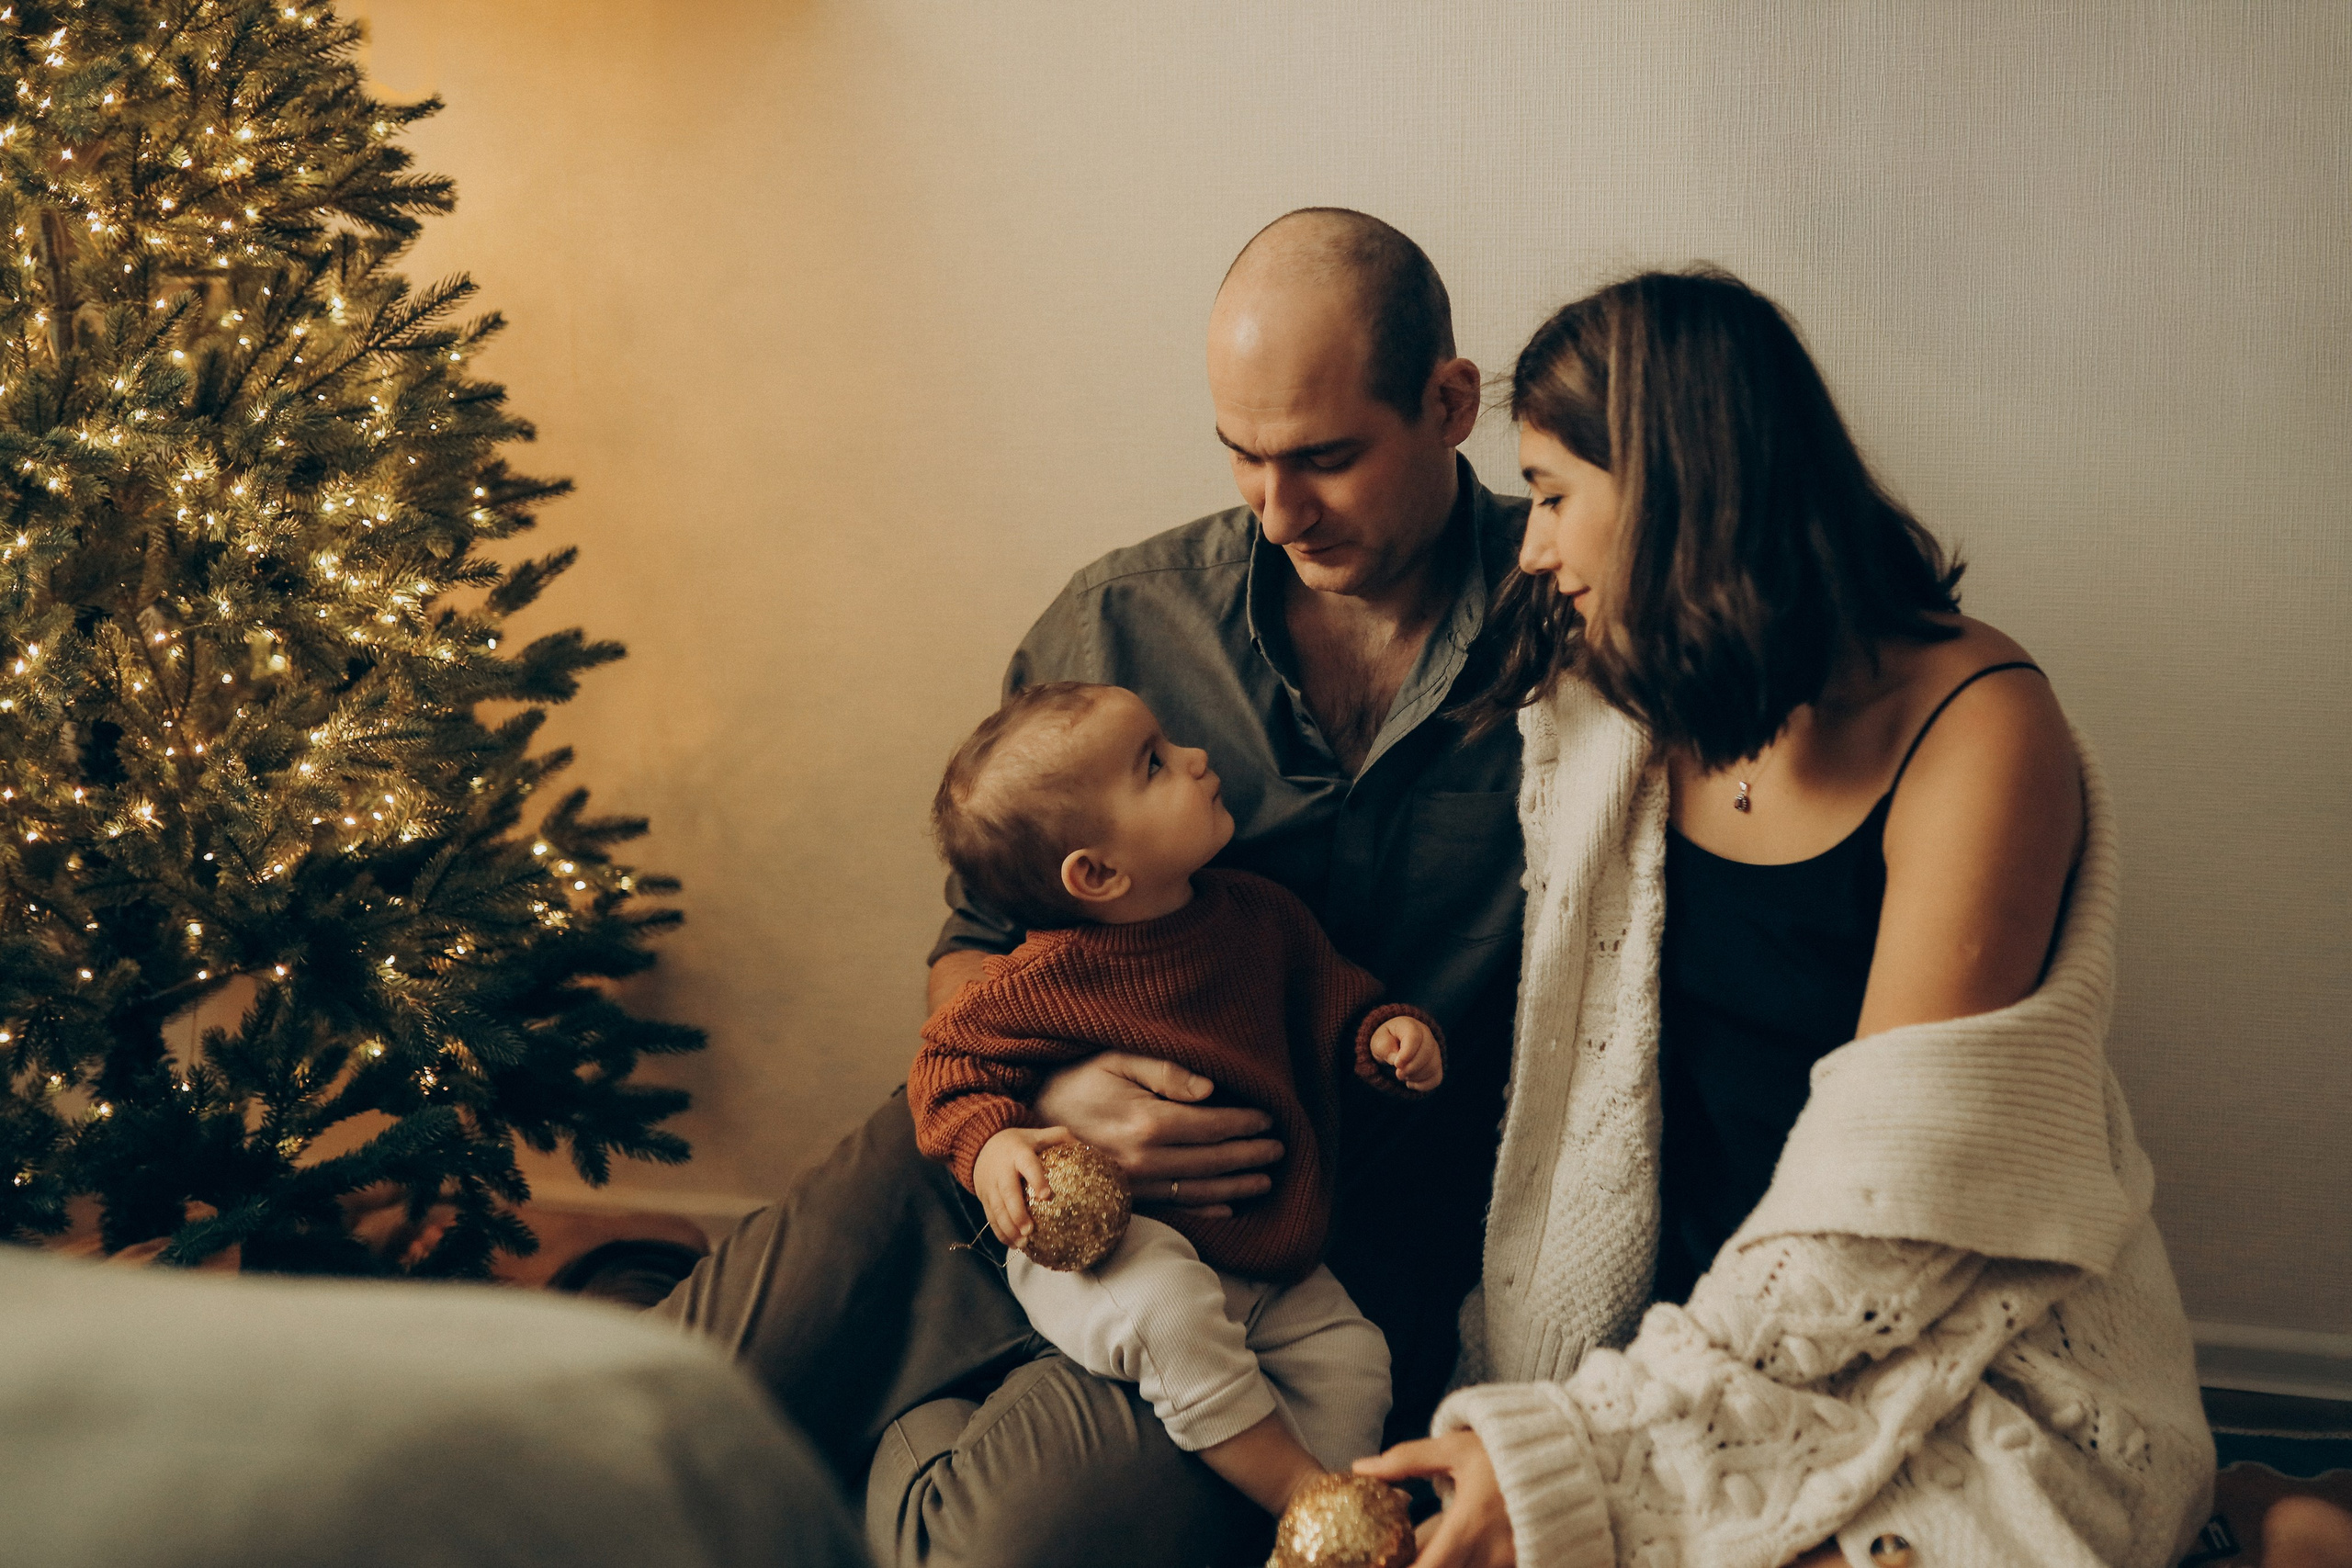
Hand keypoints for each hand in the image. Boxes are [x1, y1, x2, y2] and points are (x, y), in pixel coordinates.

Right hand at [972, 1126, 1072, 1246]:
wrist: (983, 1147)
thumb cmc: (1020, 1143)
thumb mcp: (1038, 1135)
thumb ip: (1060, 1137)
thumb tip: (1087, 1148)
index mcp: (1018, 1153)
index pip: (1027, 1165)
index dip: (1036, 1179)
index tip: (1046, 1196)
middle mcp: (1002, 1170)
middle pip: (1008, 1192)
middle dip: (1017, 1213)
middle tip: (1029, 1230)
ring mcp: (991, 1185)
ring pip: (997, 1208)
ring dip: (1008, 1227)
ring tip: (1022, 1243)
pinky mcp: (984, 1198)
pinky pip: (991, 1217)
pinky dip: (1000, 1232)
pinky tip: (1013, 1244)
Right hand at [1032, 1052, 1282, 1218]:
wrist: (1027, 1119)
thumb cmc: (1076, 1079)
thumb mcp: (1117, 1059)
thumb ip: (1167, 1071)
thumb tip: (1211, 1090)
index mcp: (1147, 1121)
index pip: (1211, 1125)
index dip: (1244, 1123)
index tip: (1270, 1118)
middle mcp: (1143, 1159)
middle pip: (1211, 1161)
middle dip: (1249, 1155)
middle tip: (1280, 1150)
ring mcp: (1133, 1185)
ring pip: (1197, 1190)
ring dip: (1235, 1186)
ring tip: (1264, 1180)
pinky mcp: (1123, 1198)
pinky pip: (1172, 1209)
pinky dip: (1204, 1210)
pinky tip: (1228, 1209)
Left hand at [1354, 1431, 1512, 1567]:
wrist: (1572, 1458)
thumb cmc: (1509, 1451)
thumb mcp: (1455, 1447)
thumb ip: (1406, 1459)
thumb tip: (1361, 1468)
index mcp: (1470, 1526)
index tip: (1378, 1564)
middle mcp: (1492, 1555)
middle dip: (1420, 1566)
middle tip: (1397, 1557)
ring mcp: (1510, 1564)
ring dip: (1443, 1563)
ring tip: (1426, 1549)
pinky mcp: (1524, 1564)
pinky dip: (1464, 1562)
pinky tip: (1453, 1549)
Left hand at [1370, 1017, 1441, 1090]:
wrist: (1393, 1043)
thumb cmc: (1386, 1040)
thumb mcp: (1379, 1041)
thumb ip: (1385, 1048)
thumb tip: (1395, 1060)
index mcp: (1410, 1026)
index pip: (1415, 1037)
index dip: (1407, 1054)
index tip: (1397, 1064)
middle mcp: (1427, 1035)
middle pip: (1427, 1052)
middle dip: (1411, 1068)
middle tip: (1398, 1073)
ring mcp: (1434, 1050)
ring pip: (1433, 1066)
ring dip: (1415, 1076)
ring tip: (1402, 1075)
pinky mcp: (1436, 1064)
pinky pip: (1436, 1078)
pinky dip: (1423, 1085)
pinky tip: (1410, 1083)